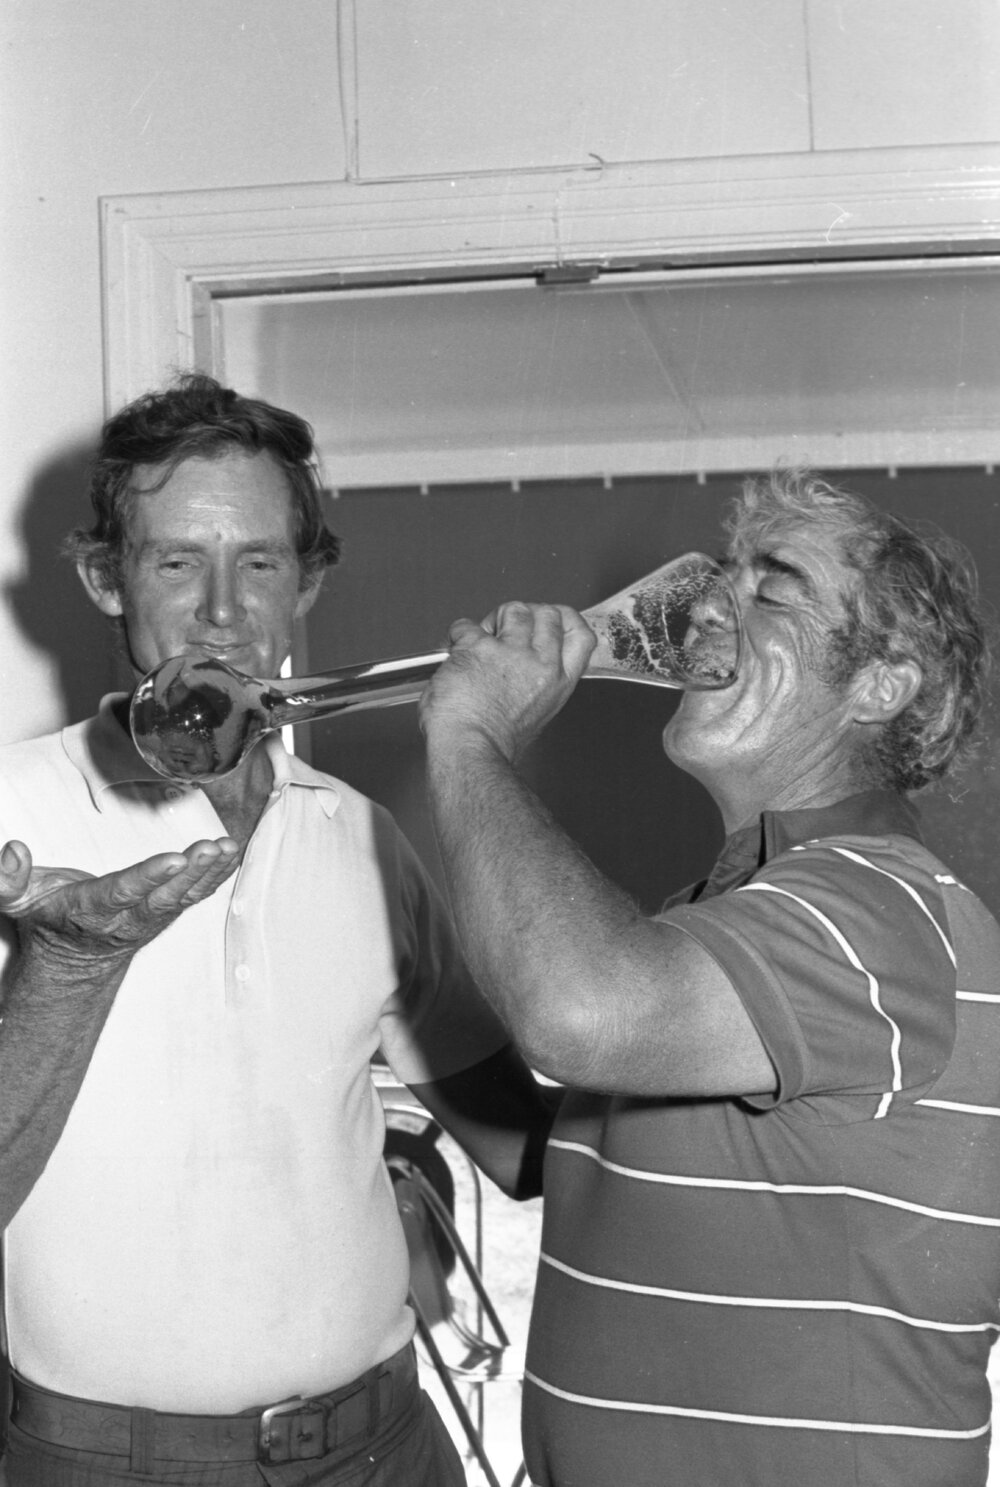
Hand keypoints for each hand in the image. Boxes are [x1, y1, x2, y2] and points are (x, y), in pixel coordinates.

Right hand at [0, 837, 239, 967]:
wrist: (72, 957)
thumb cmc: (47, 918)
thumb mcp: (15, 902)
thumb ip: (7, 880)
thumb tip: (13, 850)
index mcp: (90, 910)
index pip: (123, 893)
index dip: (149, 877)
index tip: (175, 858)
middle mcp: (126, 917)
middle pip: (163, 896)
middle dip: (189, 873)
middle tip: (211, 848)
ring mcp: (150, 917)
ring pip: (184, 896)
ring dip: (209, 872)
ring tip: (227, 846)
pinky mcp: (166, 911)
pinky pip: (195, 894)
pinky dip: (216, 874)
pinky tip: (231, 853)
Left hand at [419, 601, 595, 762]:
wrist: (469, 749)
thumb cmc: (493, 741)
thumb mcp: (536, 712)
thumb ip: (538, 680)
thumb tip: (527, 658)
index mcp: (558, 682)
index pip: (581, 636)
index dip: (566, 619)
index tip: (551, 618)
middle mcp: (541, 665)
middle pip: (548, 613)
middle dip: (527, 614)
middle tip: (507, 630)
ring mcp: (511, 653)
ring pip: (514, 610)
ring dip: (495, 619)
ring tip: (482, 638)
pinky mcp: (479, 648)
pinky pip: (468, 625)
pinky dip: (458, 633)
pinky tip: (455, 649)